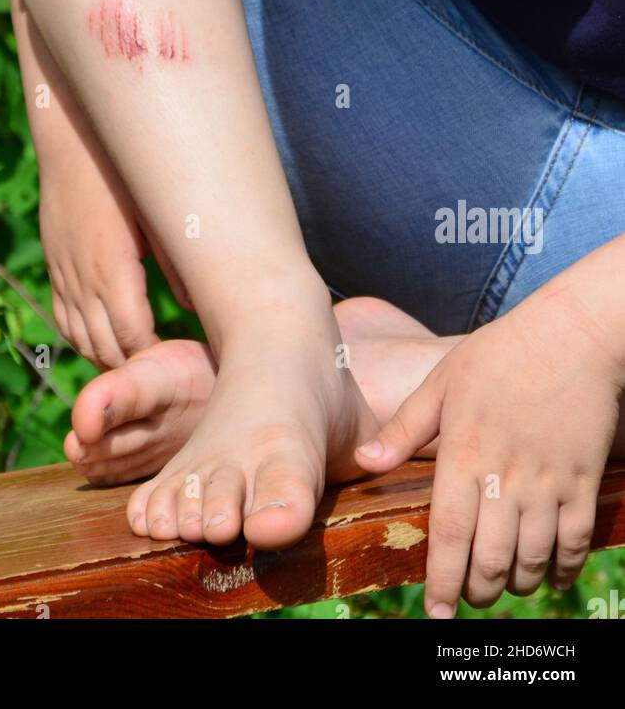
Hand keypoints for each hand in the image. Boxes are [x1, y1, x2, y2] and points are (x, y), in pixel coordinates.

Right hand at [41, 148, 191, 370]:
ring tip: (138, 367)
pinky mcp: (54, 266)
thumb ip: (176, 263)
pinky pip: (62, 319)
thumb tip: (199, 307)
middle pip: (105, 347)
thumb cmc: (122, 174)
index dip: (155, 358)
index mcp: (112, 270)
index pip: (134, 337)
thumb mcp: (156, 216)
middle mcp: (82, 280)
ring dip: (106, 358)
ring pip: (80, 339)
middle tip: (165, 376)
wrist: (72, 143)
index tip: (181, 366)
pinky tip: (104, 342)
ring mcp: (63, 275)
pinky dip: (82, 340)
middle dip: (133, 368)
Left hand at [354, 292, 622, 615]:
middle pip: (489, 558)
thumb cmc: (501, 353)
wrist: (574, 335)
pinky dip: (562, 569)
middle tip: (467, 601)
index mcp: (464, 453)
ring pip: (531, 558)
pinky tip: (550, 576)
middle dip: (476, 591)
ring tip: (501, 587)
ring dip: (515, 583)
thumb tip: (365, 459)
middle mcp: (506, 476)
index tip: (435, 612)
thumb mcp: (442, 381)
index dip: (442, 580)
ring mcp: (548, 482)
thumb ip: (404, 426)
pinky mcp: (582, 481)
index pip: (449, 534)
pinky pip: (574, 543)